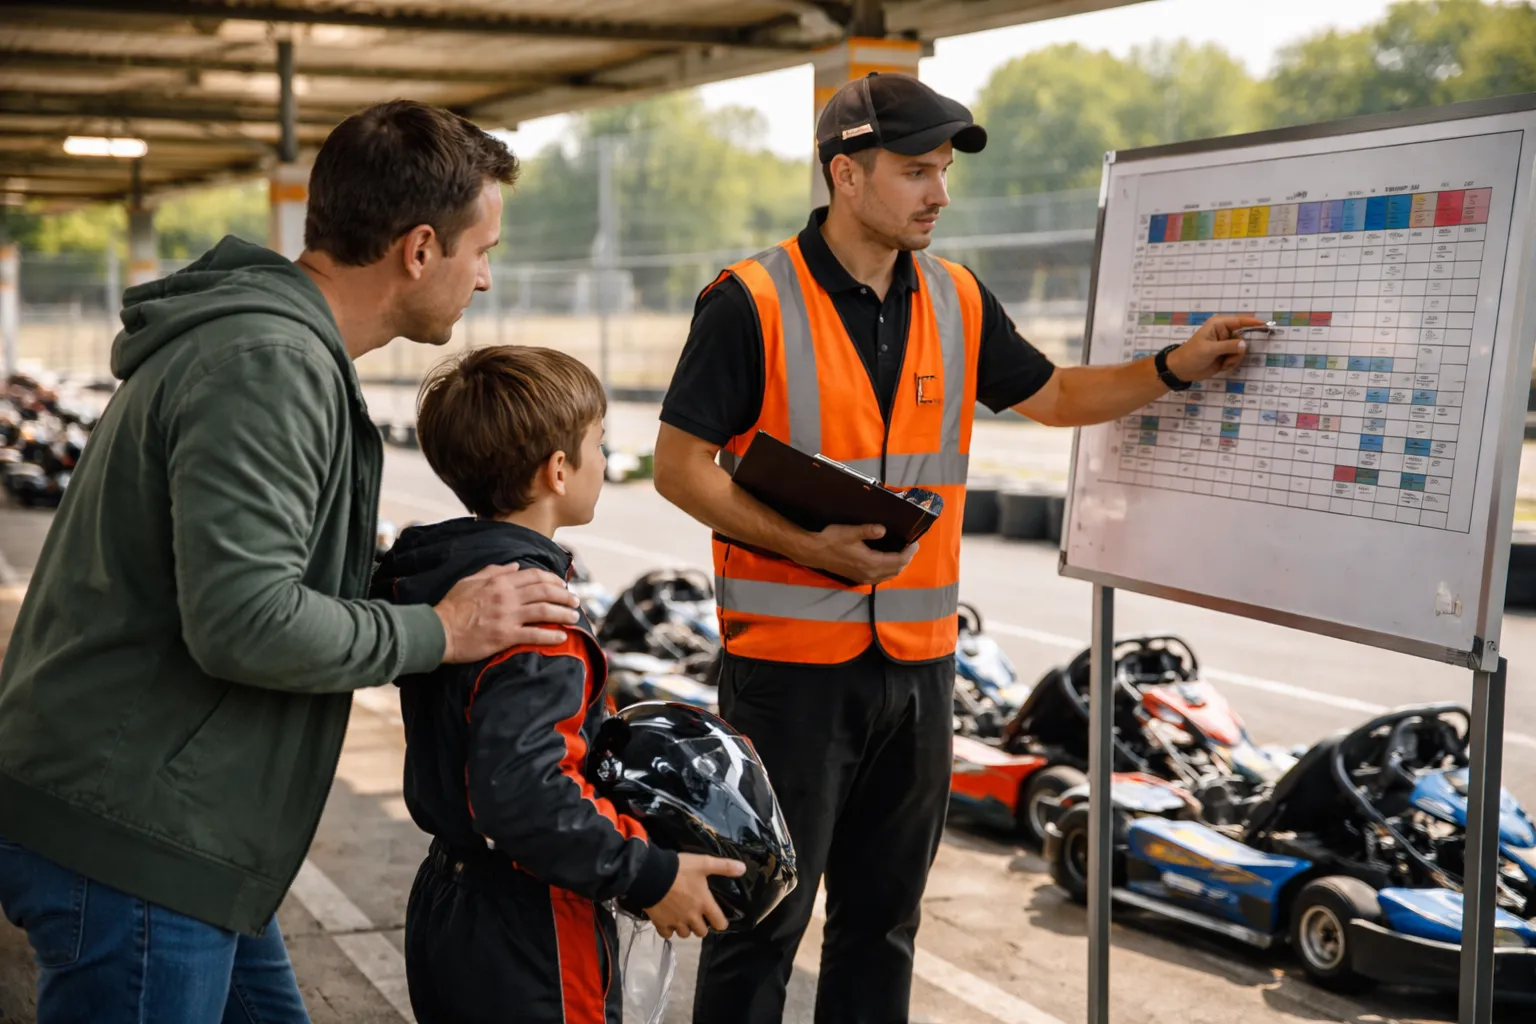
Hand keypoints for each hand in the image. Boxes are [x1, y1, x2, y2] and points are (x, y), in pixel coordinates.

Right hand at [434, 563, 580, 663]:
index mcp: (499, 581)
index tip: (563, 585)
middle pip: (545, 591)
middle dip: (564, 595)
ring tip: (575, 617)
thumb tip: (514, 566)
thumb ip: (494, 571)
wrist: (438, 630)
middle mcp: (506, 596)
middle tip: (576, 601)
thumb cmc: (451, 606)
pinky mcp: (505, 636)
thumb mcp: (470, 580)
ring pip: (544, 611)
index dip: (553, 580)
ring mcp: (507, 616)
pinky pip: (534, 634)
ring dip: (563, 613)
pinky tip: (562, 637)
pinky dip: (551, 636)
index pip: (534, 576)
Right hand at [646, 853, 745, 938]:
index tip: (717, 918)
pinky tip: (668, 921)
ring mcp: (675, 922)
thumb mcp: (704, 863)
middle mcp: (691, 917)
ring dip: (686, 928)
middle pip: (701, 932)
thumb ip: (724, 867)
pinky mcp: (660, 923)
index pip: (720, 923)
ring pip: (684, 934)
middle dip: (702, 926)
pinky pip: (667, 934)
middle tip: (698, 916)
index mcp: (704, 904)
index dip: (720, 922)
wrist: (651, 875)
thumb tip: (743, 869)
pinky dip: (669, 930)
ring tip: (683, 918)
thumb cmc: (680, 869)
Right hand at [797, 523, 916, 584]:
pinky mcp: (859, 578)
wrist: (814, 552)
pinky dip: (889, 570)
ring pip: (889, 575)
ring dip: (898, 566)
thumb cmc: (831, 540)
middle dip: (906, 559)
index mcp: (870, 562)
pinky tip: (888, 561)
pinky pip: (881, 578)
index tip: (915, 543)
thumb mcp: (850, 532)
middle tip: (911, 547)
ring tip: (903, 553)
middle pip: (896, 570)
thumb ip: (868, 530)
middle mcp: (870, 573)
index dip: (909, 553)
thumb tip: (883, 529)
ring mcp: (865, 578)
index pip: (897, 560)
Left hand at [1166, 315, 1269, 382]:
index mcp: (1218, 325)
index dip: (1253, 323)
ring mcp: (1226, 344)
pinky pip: (1237, 358)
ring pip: (1241, 350)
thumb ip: (1228, 346)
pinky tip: (1221, 366)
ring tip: (1222, 362)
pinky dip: (1231, 363)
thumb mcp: (1209, 349)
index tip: (1266, 325)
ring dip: (1234, 358)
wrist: (1182, 370)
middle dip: (1238, 349)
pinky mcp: (1226, 355)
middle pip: (1243, 338)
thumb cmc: (1192, 355)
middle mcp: (1224, 332)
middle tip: (1229, 356)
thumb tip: (1244, 345)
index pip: (1240, 321)